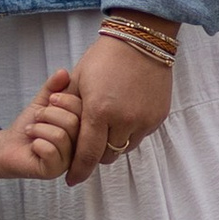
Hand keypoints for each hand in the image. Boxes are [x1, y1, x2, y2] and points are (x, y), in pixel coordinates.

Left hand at [0, 74, 79, 181]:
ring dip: (39, 128)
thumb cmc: (28, 125)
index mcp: (81, 128)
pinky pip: (51, 151)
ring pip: (61, 136)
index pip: (84, 110)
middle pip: (74, 122)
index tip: (50, 102)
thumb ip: (53, 87)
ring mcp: (68, 160)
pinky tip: (33, 144)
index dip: (64, 100)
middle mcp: (79, 146)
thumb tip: (64, 72)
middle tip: (37, 117)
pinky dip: (37, 142)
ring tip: (32, 130)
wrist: (7, 145)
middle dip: (48, 114)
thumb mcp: (42, 102)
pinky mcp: (54, 171)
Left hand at [66, 29, 172, 179]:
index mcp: (99, 111)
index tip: (72, 180)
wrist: (140, 39)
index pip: (87, 153)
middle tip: (88, 148)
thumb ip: (70, 109)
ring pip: (125, 147)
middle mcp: (124, 120)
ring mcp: (144, 119)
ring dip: (114, 143)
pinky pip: (140, 135)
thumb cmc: (104, 57)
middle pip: (107, 156)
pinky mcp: (158, 116)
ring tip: (107, 128)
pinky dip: (130, 132)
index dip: (78, 170)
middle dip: (95, 155)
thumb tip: (60, 131)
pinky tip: (124, 116)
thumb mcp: (79, 80)